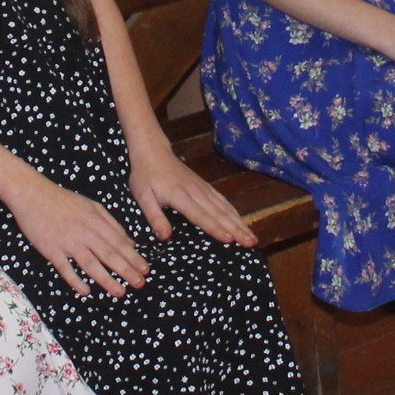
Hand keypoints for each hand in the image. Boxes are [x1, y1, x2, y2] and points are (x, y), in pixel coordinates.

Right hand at [10, 179, 150, 295]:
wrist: (32, 194)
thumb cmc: (63, 200)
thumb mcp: (92, 205)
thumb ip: (111, 223)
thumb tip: (130, 242)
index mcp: (96, 220)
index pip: (119, 242)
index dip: (134, 257)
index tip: (145, 270)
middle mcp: (84, 232)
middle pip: (109, 254)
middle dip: (127, 270)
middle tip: (140, 284)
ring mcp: (67, 241)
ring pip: (91, 263)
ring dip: (107, 279)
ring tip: (121, 292)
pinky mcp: (51, 249)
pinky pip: (65, 268)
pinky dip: (75, 280)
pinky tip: (86, 291)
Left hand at [129, 138, 252, 247]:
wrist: (153, 151)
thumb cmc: (145, 175)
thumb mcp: (142, 196)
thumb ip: (154, 216)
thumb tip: (165, 237)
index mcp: (180, 196)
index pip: (200, 215)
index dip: (215, 228)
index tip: (229, 239)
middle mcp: (196, 192)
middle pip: (219, 213)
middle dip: (236, 229)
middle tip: (251, 243)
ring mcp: (202, 188)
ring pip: (224, 207)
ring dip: (239, 222)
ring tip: (252, 237)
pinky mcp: (204, 186)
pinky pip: (222, 200)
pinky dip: (234, 212)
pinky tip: (241, 221)